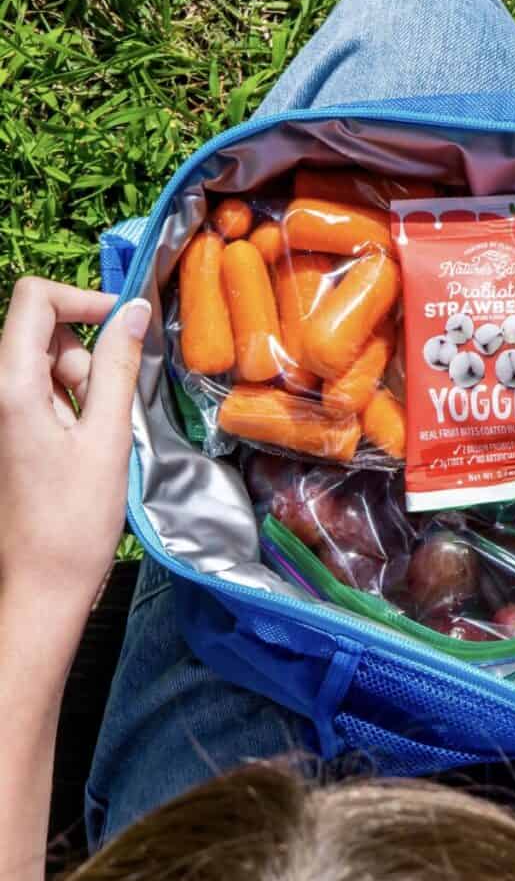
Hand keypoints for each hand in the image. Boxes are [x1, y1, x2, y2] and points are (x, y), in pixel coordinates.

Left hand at [0, 278, 149, 688]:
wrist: (42, 582)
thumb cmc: (76, 516)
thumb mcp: (107, 436)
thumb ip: (119, 367)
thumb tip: (135, 310)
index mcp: (8, 385)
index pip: (34, 298)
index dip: (84, 298)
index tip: (126, 324)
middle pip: (42, 330)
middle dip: (86, 354)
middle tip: (106, 408)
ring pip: (46, 362)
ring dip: (81, 384)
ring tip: (94, 437)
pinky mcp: (7, 430)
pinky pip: (41, 391)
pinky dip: (70, 405)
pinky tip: (82, 446)